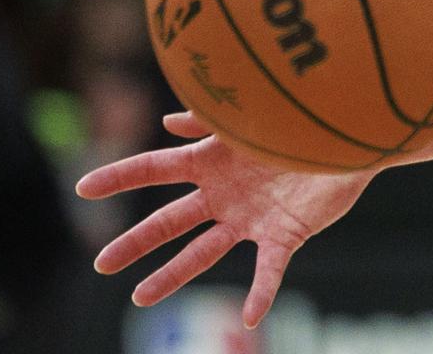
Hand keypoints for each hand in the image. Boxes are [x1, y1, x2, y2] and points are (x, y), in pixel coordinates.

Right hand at [76, 112, 372, 327]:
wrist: (350, 134)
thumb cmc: (299, 118)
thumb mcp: (249, 115)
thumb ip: (210, 119)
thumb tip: (167, 122)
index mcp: (211, 161)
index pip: (155, 169)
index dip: (119, 178)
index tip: (82, 188)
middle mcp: (224, 194)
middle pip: (169, 220)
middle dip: (135, 242)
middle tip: (101, 263)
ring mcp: (250, 218)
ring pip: (203, 252)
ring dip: (173, 275)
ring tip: (140, 298)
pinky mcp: (284, 235)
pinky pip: (268, 270)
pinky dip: (261, 294)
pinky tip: (251, 318)